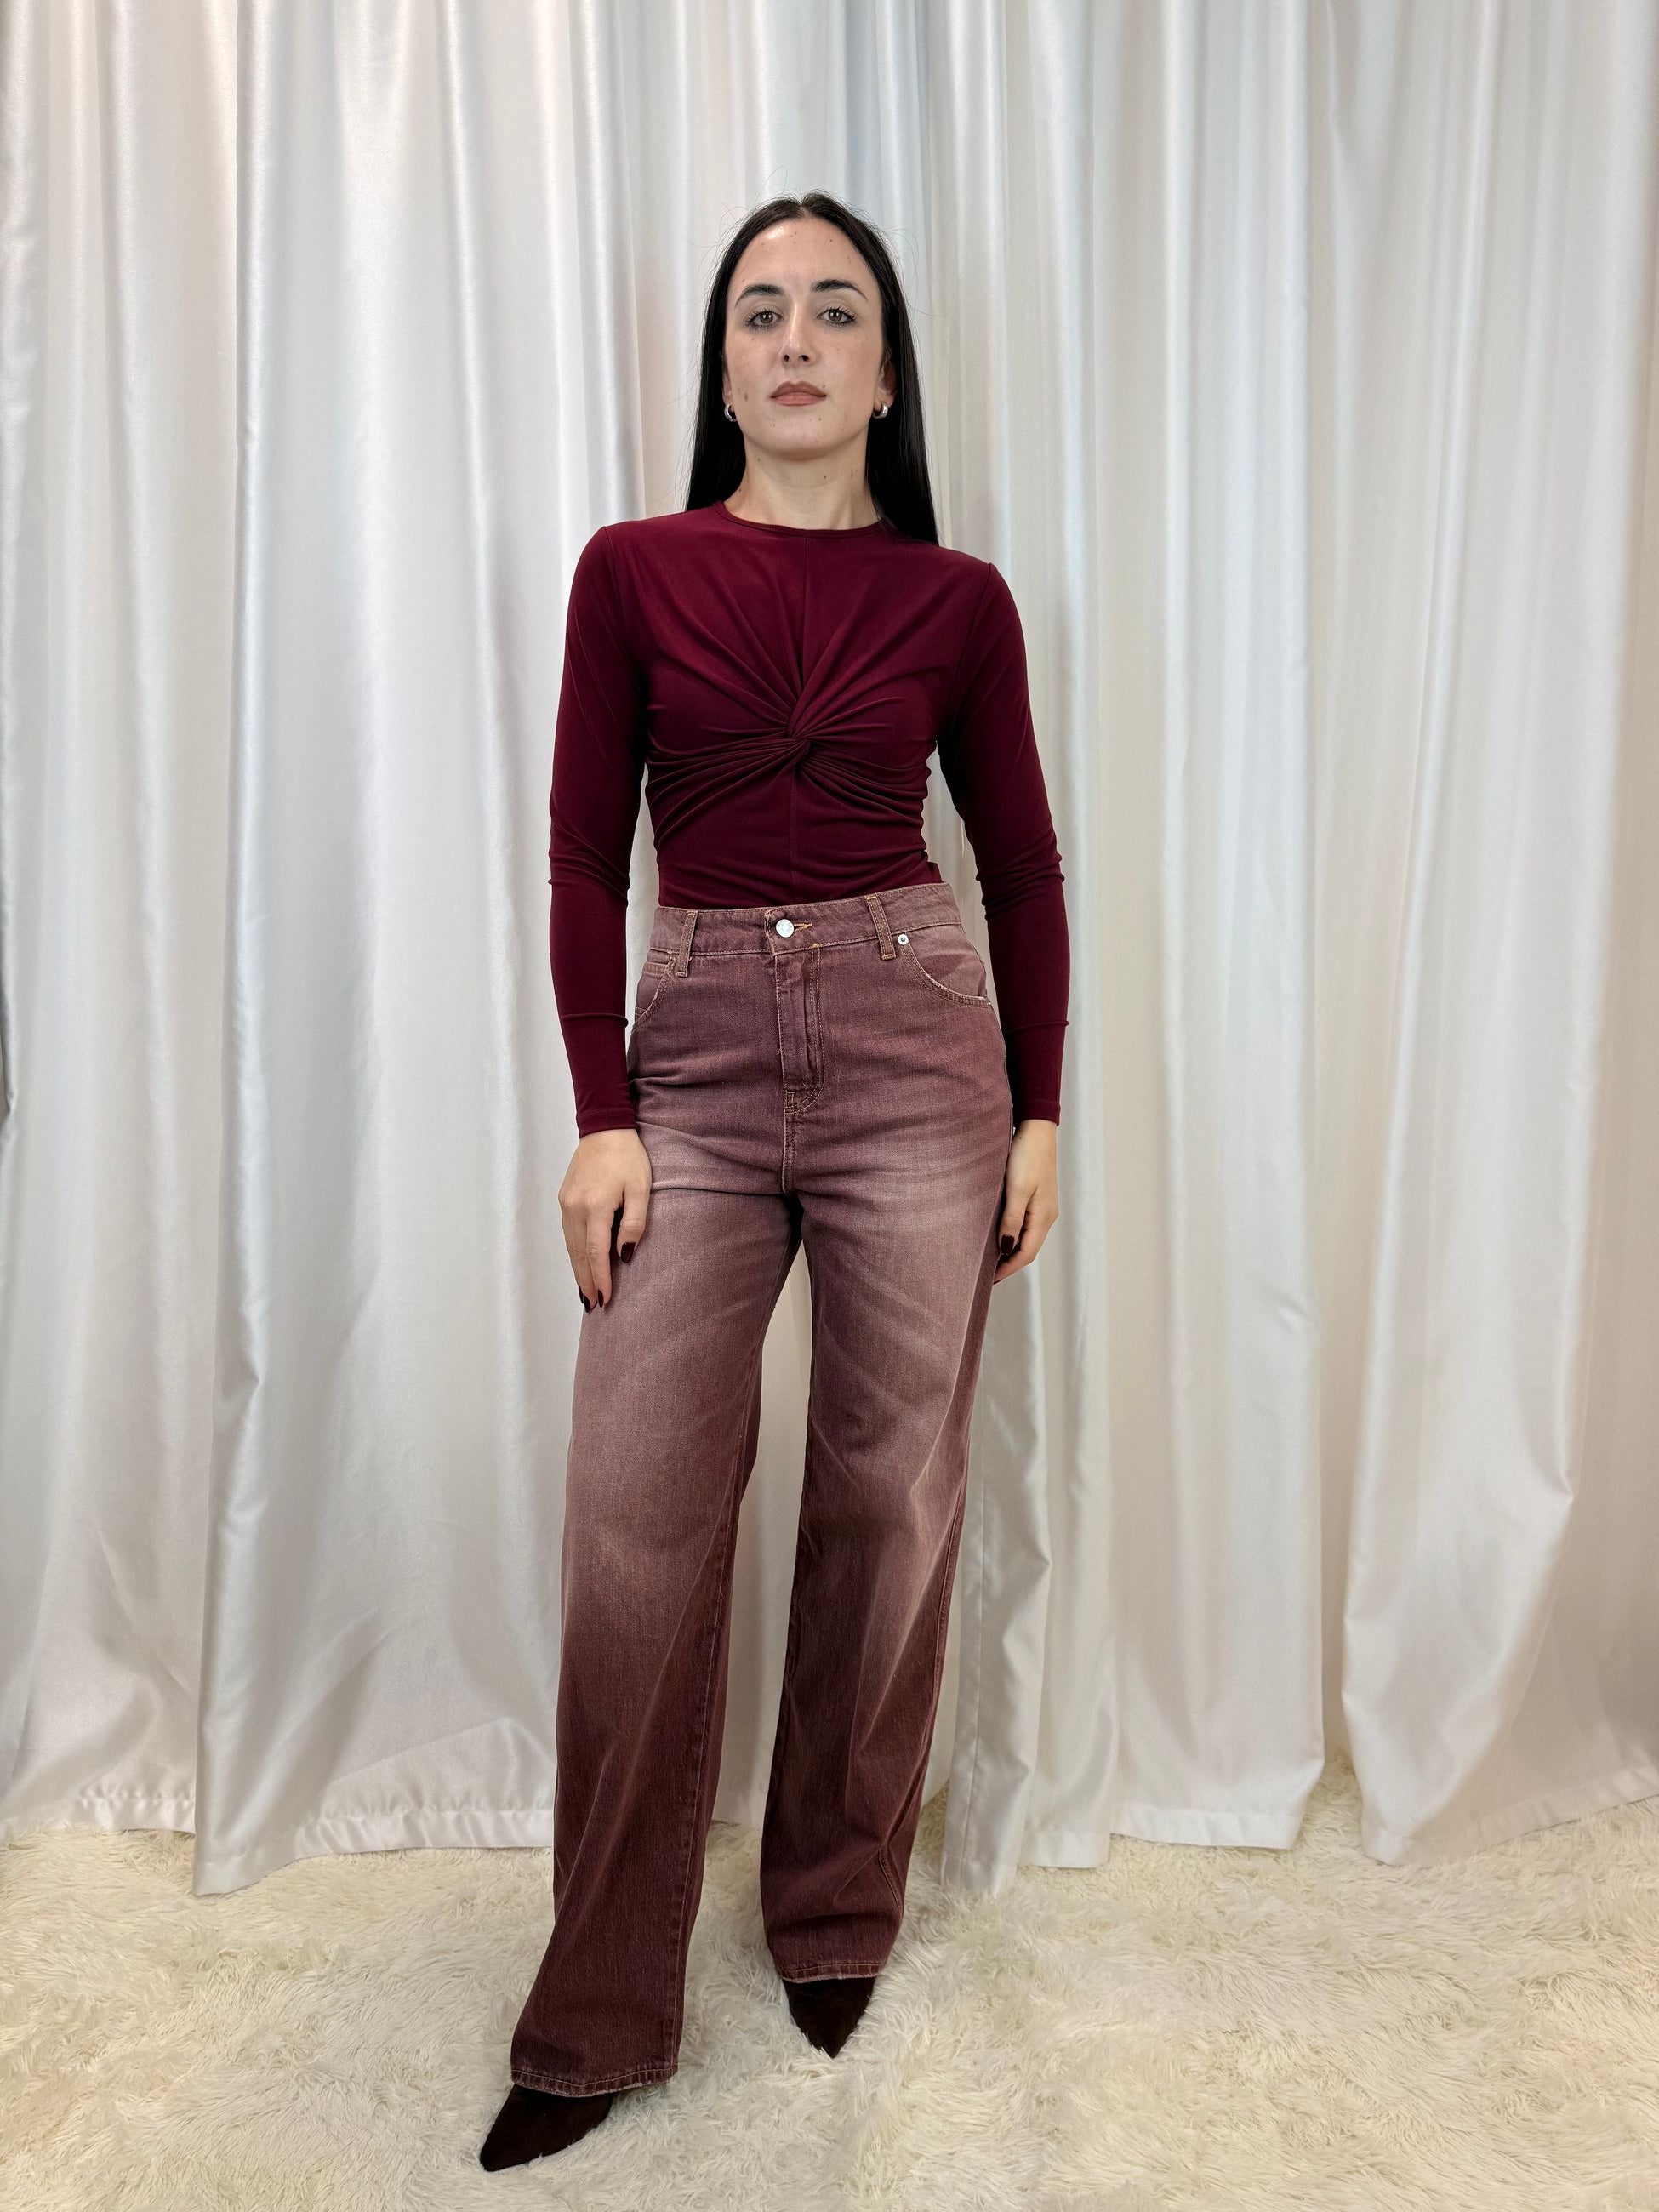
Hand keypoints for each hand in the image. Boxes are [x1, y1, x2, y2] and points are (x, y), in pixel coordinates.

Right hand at [560, 1126, 651, 1310]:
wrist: (604, 1128)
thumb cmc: (628, 1157)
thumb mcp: (641, 1189)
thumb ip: (634, 1223)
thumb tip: (624, 1254)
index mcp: (595, 1207)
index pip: (597, 1253)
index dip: (601, 1278)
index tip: (606, 1298)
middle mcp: (575, 1208)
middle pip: (579, 1254)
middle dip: (586, 1281)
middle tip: (594, 1304)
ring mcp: (566, 1203)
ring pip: (570, 1246)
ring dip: (578, 1270)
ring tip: (585, 1291)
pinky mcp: (564, 1198)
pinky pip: (568, 1233)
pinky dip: (573, 1252)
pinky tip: (579, 1262)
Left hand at [994, 1119, 1058, 1283]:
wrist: (1035, 1129)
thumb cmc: (1026, 1156)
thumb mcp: (1017, 1189)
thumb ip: (1012, 1220)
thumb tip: (1006, 1247)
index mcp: (1044, 1217)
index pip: (1026, 1253)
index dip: (1008, 1268)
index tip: (989, 1279)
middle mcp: (1046, 1216)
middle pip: (1028, 1249)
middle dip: (1009, 1264)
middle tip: (986, 1275)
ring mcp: (1043, 1207)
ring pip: (1026, 1238)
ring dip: (1010, 1250)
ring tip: (990, 1260)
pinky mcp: (1036, 1197)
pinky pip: (1025, 1225)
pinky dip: (1012, 1235)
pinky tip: (1000, 1235)